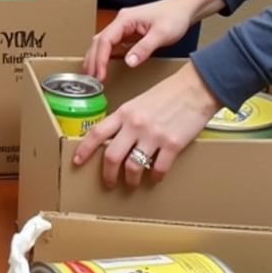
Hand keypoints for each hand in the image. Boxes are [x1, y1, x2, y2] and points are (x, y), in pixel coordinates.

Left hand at [71, 63, 221, 188]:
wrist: (194, 89)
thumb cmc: (166, 94)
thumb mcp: (138, 102)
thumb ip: (126, 120)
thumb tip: (115, 139)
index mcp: (124, 113)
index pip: (97, 133)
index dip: (84, 149)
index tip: (77, 161)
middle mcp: (135, 125)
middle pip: (112, 156)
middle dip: (108, 174)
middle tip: (109, 183)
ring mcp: (154, 136)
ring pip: (133, 167)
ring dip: (131, 180)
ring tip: (132, 183)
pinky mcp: (173, 145)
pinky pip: (159, 169)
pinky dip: (155, 177)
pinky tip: (155, 177)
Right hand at [83, 0, 197, 79]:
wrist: (183, 8)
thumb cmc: (174, 18)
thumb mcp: (161, 34)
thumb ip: (144, 48)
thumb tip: (128, 63)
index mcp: (125, 19)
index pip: (105, 40)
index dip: (100, 59)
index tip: (100, 75)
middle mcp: (120, 21)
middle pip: (99, 41)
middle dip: (93, 60)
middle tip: (92, 80)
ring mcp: (122, 26)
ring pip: (102, 42)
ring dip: (95, 58)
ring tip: (92, 75)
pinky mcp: (127, 31)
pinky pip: (110, 44)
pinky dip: (104, 55)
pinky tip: (102, 65)